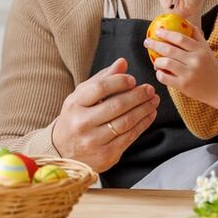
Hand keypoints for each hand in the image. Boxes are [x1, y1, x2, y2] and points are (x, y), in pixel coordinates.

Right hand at [51, 58, 159, 172]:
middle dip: (137, 96)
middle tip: (149, 89)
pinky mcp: (106, 155)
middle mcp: (82, 123)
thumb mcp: (81, 97)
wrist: (63, 152)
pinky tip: (149, 115)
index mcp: (74, 104)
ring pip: (126, 122)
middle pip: (116, 106)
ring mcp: (94, 140)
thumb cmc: (75, 118)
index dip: (119, 82)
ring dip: (144, 109)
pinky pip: (129, 137)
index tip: (132, 80)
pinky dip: (143, 124)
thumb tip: (122, 62)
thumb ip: (102, 79)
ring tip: (153, 101)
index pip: (100, 88)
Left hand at [146, 27, 217, 111]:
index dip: (166, 33)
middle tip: (147, 42)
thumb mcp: (206, 49)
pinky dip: (159, 74)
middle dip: (155, 44)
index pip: (180, 38)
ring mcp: (189, 74)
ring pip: (165, 63)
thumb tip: (184, 21)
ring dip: (157, 61)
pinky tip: (160, 72)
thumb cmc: (210, 67)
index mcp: (200, 50)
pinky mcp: (184, 86)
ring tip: (156, 62)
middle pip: (169, 50)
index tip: (157, 31)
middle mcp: (195, 60)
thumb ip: (196, 35)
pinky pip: (164, 77)